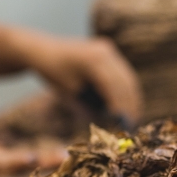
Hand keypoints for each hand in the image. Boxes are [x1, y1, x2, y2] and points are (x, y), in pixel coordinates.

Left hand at [21, 35, 142, 122]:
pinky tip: (127, 104)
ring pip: (128, 78)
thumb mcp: (70, 94)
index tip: (124, 126)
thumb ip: (90, 107)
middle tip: (132, 125)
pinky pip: (123, 73)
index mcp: (93, 61)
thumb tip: (112, 124)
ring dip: (132, 98)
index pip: (114, 87)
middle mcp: (105, 52)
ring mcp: (108, 50)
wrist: (43, 50)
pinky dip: (126, 89)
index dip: (121, 107)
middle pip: (126, 82)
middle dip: (131, 105)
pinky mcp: (109, 52)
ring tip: (132, 117)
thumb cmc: (53, 74)